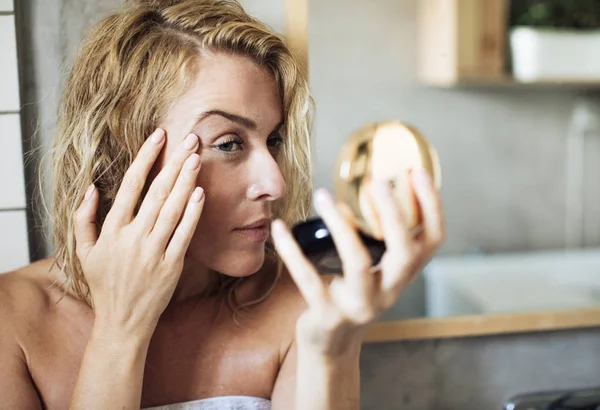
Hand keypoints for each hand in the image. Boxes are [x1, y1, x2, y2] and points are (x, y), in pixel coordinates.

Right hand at [73, 129, 204, 337]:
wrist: (123, 322)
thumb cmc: (104, 284)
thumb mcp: (84, 252)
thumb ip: (83, 219)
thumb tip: (91, 188)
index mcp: (112, 231)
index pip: (131, 185)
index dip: (146, 158)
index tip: (159, 136)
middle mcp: (132, 238)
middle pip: (157, 192)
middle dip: (174, 162)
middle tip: (190, 138)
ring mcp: (153, 252)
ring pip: (172, 209)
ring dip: (186, 181)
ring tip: (197, 157)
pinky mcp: (171, 266)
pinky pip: (184, 235)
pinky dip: (192, 214)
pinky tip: (200, 193)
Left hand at [271, 168, 444, 354]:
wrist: (331, 343)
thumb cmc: (351, 292)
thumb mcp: (373, 268)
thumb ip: (377, 237)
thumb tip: (367, 185)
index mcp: (403, 274)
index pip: (433, 239)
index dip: (431, 206)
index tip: (417, 171)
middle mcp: (389, 291)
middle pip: (404, 252)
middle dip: (393, 214)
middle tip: (376, 181)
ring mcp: (360, 305)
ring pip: (357, 262)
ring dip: (340, 225)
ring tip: (322, 195)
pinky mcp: (328, 315)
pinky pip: (308, 279)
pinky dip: (292, 250)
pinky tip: (279, 227)